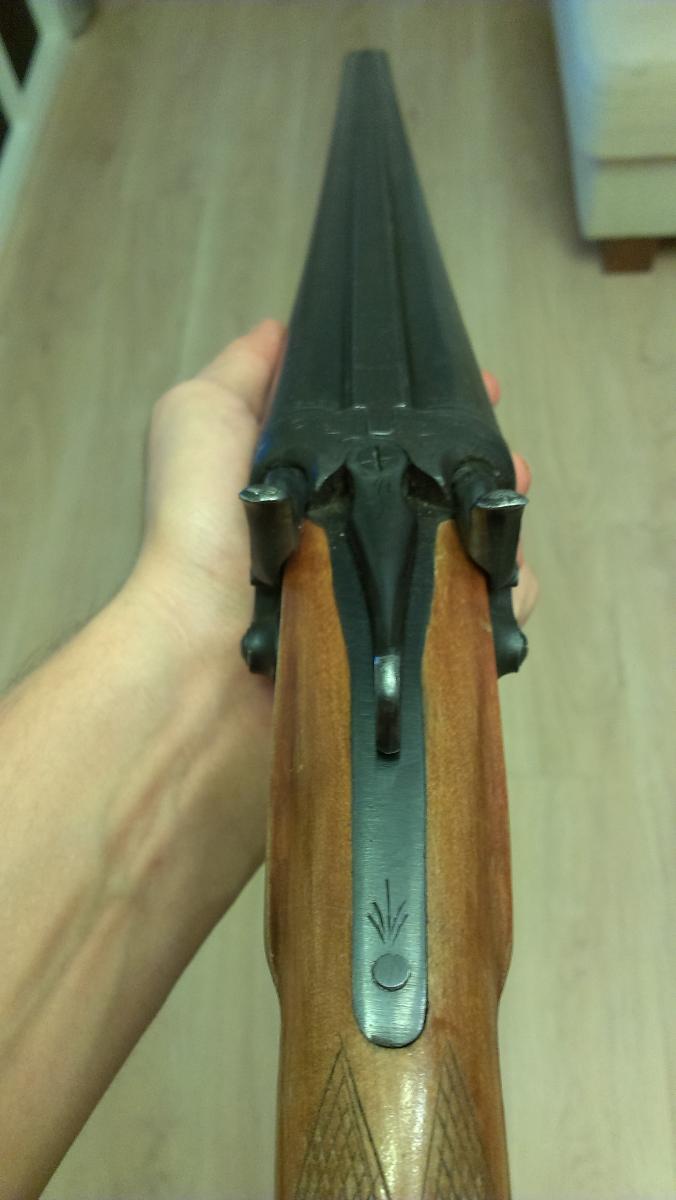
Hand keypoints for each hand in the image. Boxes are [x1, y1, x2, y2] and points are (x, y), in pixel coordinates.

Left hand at [133, 326, 535, 678]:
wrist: (201, 644)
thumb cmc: (199, 522)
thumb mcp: (200, 417)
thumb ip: (243, 372)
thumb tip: (284, 330)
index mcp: (320, 483)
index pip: (394, 437)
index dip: (436, 407)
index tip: (476, 383)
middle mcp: (357, 534)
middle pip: (443, 491)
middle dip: (486, 459)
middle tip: (508, 451)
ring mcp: (386, 593)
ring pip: (472, 548)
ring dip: (505, 520)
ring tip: (515, 496)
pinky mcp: (407, 646)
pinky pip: (479, 616)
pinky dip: (507, 593)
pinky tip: (507, 568)